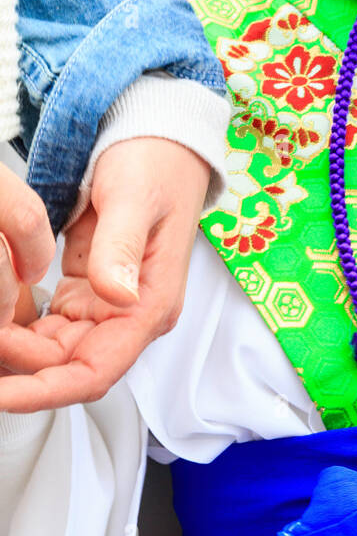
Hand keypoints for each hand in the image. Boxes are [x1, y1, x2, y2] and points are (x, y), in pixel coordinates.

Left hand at [0, 137, 210, 409]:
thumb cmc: (159, 165)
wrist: (162, 141)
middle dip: (19, 367)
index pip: (95, 371)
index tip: (2, 393)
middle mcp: (132, 314)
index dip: (45, 390)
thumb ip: (121, 248)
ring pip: (54, 351)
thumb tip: (115, 294)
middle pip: (68, 367)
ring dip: (15, 349)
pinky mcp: (90, 289)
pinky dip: (19, 325)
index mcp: (151, 304)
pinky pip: (48, 325)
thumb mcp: (134, 199)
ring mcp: (109, 304)